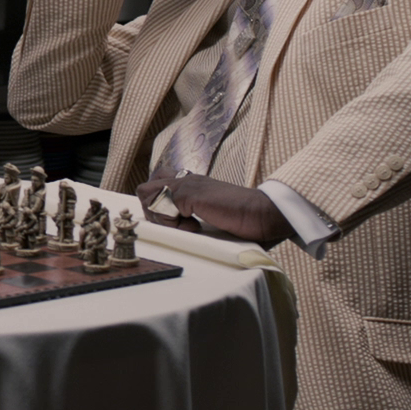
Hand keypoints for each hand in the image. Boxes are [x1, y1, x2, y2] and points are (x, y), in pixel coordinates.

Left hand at [135, 167, 289, 246]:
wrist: (266, 214)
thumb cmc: (244, 222)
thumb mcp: (212, 218)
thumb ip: (194, 217)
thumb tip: (180, 230)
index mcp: (191, 183)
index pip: (154, 184)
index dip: (157, 207)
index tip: (178, 223)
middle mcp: (186, 179)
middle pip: (144, 190)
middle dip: (154, 213)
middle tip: (179, 225)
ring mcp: (187, 183)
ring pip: (146, 195)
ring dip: (162, 217)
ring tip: (188, 226)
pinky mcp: (190, 192)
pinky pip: (161, 205)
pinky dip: (173, 223)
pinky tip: (196, 226)